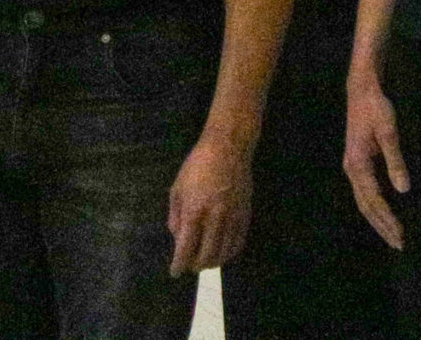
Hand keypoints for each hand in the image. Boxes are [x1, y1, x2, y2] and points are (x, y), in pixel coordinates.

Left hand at [167, 129, 254, 274]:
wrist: (228, 148)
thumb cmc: (197, 166)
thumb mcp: (177, 189)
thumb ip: (176, 217)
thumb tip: (178, 239)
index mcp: (194, 211)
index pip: (186, 249)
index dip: (179, 265)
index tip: (175, 272)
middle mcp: (215, 218)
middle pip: (206, 256)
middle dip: (195, 266)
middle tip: (189, 266)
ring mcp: (233, 217)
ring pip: (224, 252)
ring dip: (213, 262)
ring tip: (205, 262)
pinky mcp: (245, 214)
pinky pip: (238, 242)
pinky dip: (229, 252)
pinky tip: (222, 253)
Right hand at [343, 78, 409, 250]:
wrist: (361, 90)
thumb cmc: (376, 108)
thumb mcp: (388, 132)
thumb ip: (395, 161)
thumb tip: (403, 189)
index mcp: (357, 165)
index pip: (374, 200)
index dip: (387, 219)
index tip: (400, 234)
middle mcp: (352, 170)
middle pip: (366, 207)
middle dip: (382, 226)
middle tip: (399, 244)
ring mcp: (353, 167)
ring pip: (364, 201)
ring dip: (378, 219)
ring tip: (393, 235)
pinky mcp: (358, 163)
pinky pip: (366, 192)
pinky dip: (375, 206)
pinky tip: (385, 213)